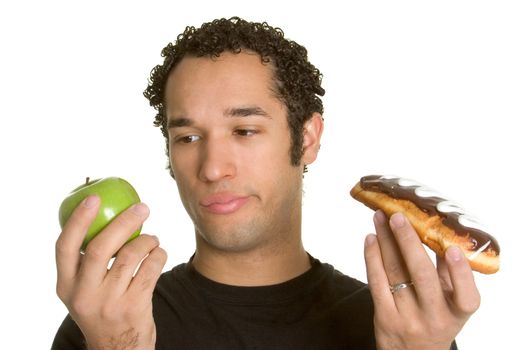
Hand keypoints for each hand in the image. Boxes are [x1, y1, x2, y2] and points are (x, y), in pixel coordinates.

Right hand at [55, 195, 166, 349]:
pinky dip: (159, 254)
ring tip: (152, 239)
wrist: (119, 348)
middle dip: (124, 221)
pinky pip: (151, 269)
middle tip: (142, 207)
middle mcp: (84, 294)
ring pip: (131, 256)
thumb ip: (87, 262)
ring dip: (147, 240)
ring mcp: (109, 302)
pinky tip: (159, 253)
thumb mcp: (84, 291)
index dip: (78, 220)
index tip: (93, 198)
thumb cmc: (103, 307)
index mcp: (66, 286)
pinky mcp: (134, 307)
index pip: (65, 247)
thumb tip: (103, 214)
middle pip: (101, 247)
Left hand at [364, 210, 479, 349]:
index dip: (460, 271)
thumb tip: (438, 233)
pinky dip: (372, 257)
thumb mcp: (452, 304)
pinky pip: (376, 282)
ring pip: (394, 272)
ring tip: (380, 218)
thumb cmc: (436, 320)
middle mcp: (434, 317)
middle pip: (421, 275)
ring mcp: (408, 318)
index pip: (466, 295)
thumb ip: (449, 273)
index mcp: (458, 313)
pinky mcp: (384, 317)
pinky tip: (371, 239)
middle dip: (407, 241)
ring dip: (386, 241)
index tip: (452, 247)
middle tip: (397, 216)